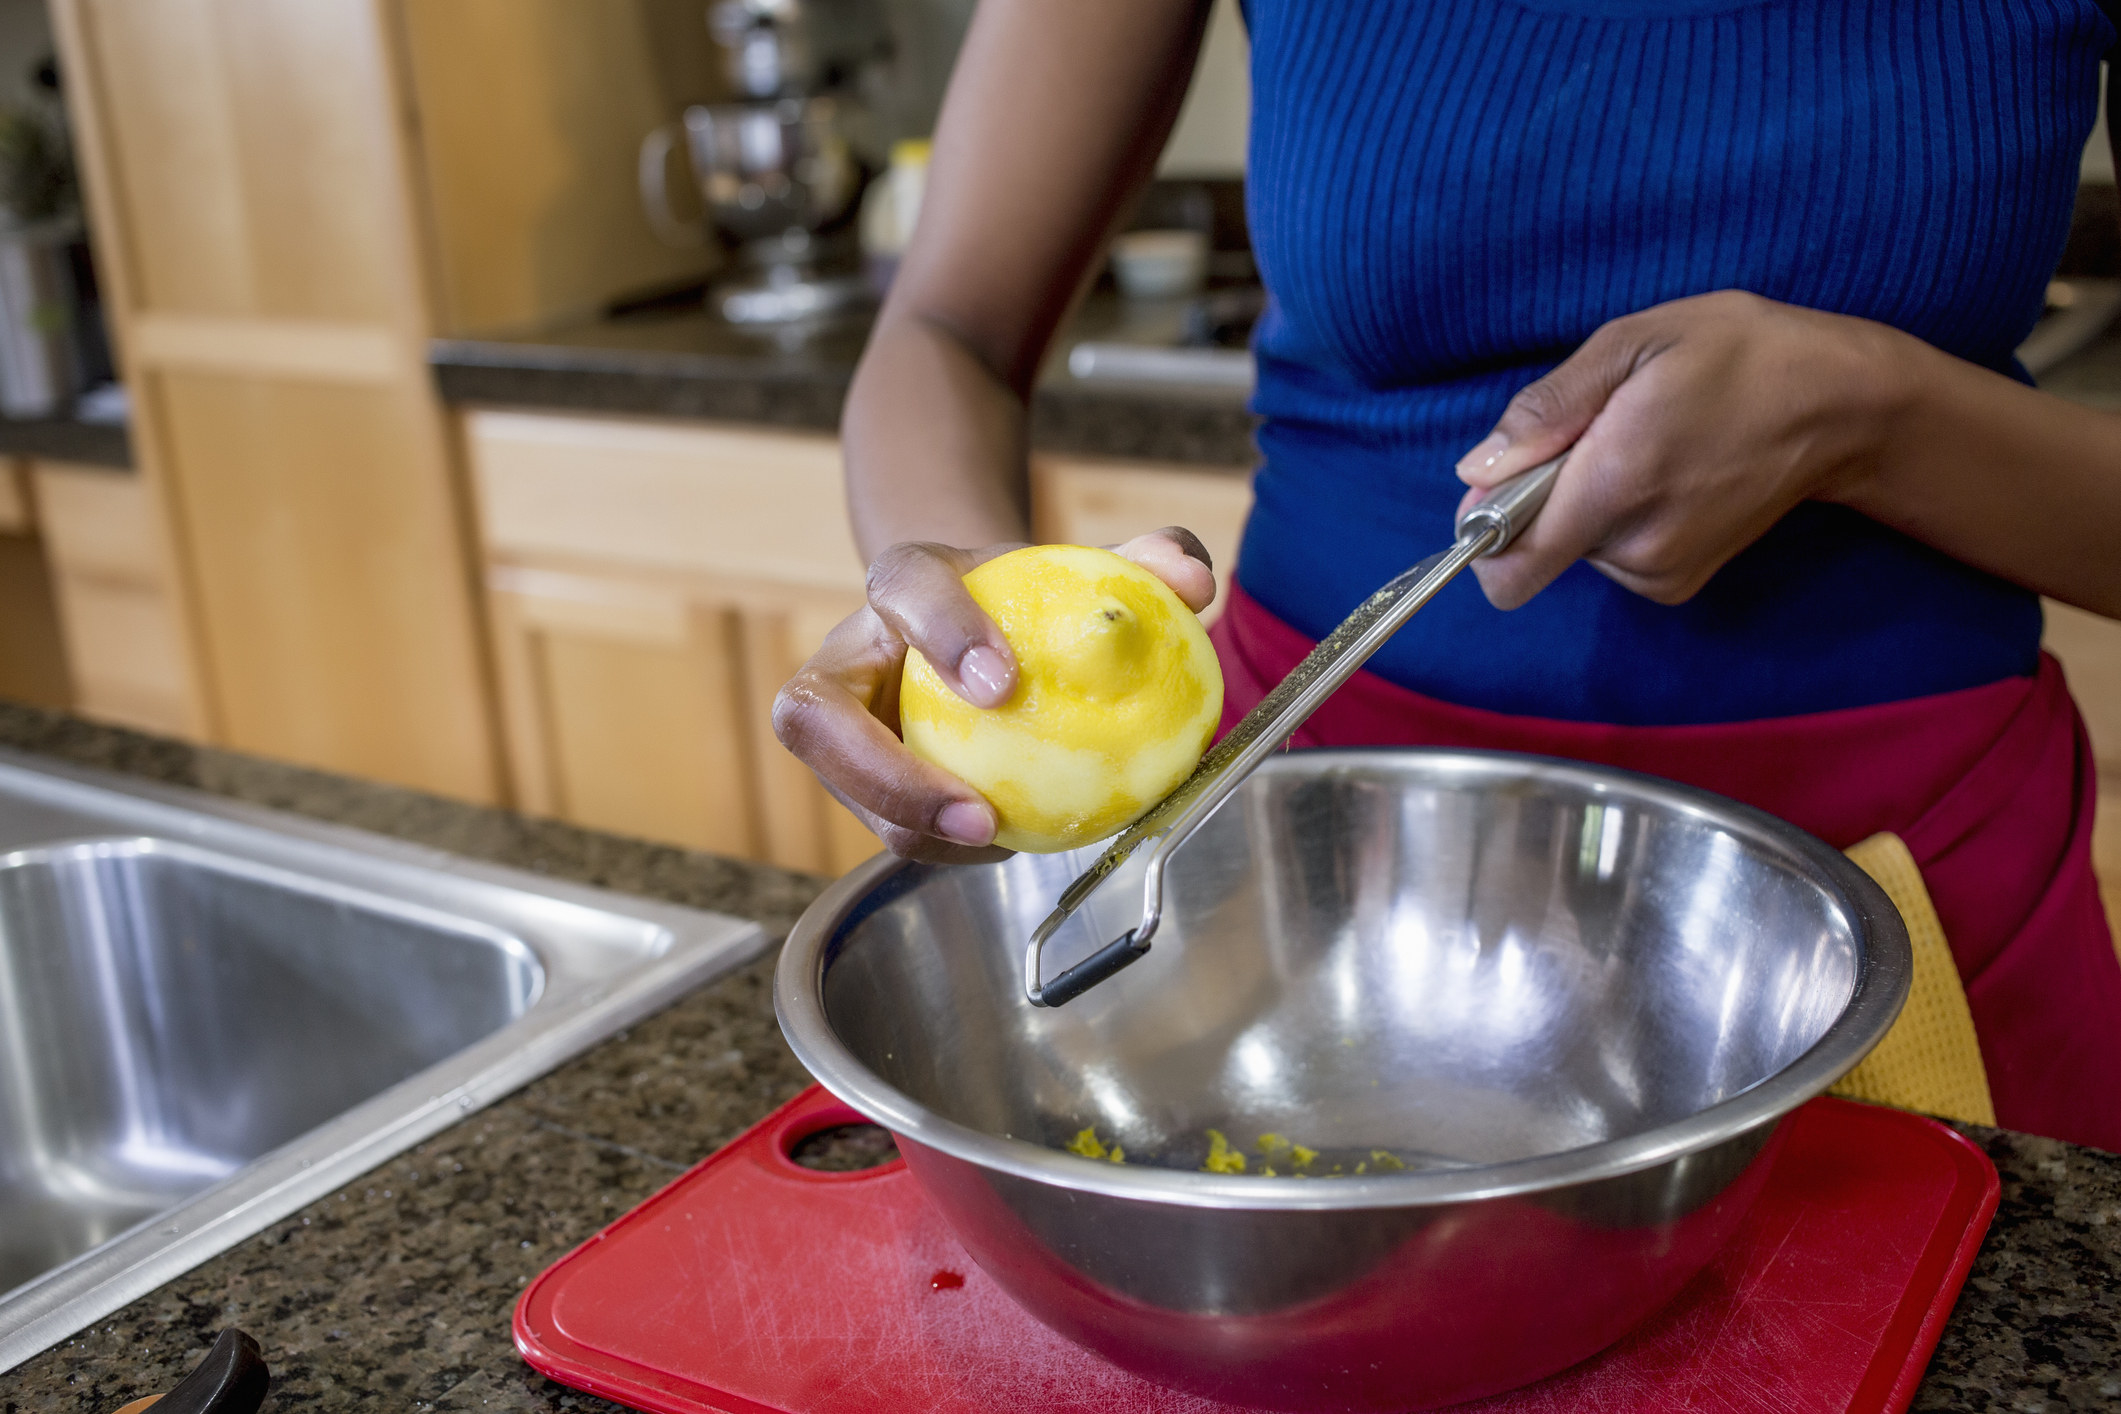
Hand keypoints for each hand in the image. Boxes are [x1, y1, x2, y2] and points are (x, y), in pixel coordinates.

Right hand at [772, 529, 1216, 861]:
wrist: (982, 631)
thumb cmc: (1033, 601)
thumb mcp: (1091, 569)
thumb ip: (1149, 563)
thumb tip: (1193, 584)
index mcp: (902, 587)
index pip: (902, 587)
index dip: (938, 630)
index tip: (1003, 682)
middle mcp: (848, 659)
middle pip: (812, 714)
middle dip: (882, 773)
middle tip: (977, 813)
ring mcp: (843, 732)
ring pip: (846, 789)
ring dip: (915, 827)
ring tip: (997, 841)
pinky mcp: (862, 785)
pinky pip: (892, 825)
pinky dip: (947, 846)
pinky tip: (1015, 844)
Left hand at [1454, 290, 1914, 608]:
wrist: (1842, 405)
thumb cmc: (1739, 355)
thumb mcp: (1633, 343)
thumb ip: (1547, 410)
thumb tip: (1477, 470)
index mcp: (1615, 486)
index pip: (1507, 569)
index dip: (1483, 529)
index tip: (1507, 479)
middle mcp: (1635, 548)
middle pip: (1534, 550)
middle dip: (1544, 495)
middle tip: (1602, 433)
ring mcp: (1662, 573)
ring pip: (1572, 550)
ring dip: (1585, 501)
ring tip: (1643, 444)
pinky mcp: (1679, 582)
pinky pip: (1609, 556)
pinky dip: (1616, 517)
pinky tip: (1663, 470)